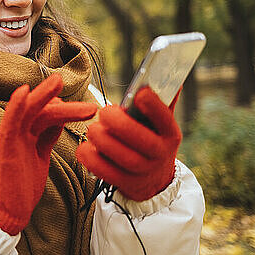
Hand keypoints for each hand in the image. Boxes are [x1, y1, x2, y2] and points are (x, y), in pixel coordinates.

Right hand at [0, 73, 97, 234]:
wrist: (9, 214)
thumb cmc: (21, 188)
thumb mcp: (40, 156)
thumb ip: (47, 138)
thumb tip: (59, 122)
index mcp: (26, 137)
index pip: (46, 116)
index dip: (62, 108)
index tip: (83, 108)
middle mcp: (18, 135)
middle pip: (38, 110)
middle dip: (52, 95)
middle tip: (63, 80)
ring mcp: (10, 141)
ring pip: (27, 112)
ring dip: (41, 95)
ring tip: (56, 82)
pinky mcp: (5, 150)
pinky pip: (8, 124)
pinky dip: (14, 107)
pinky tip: (23, 93)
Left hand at [76, 86, 181, 201]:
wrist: (153, 179)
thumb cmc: (151, 139)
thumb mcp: (160, 123)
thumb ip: (159, 100)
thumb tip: (164, 71)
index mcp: (170, 134)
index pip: (166, 119)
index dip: (154, 106)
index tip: (140, 94)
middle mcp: (161, 154)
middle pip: (143, 141)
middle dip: (120, 124)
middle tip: (104, 112)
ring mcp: (144, 172)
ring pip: (124, 158)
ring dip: (104, 140)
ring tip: (93, 129)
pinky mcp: (125, 183)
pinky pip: (106, 173)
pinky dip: (92, 159)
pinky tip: (84, 147)